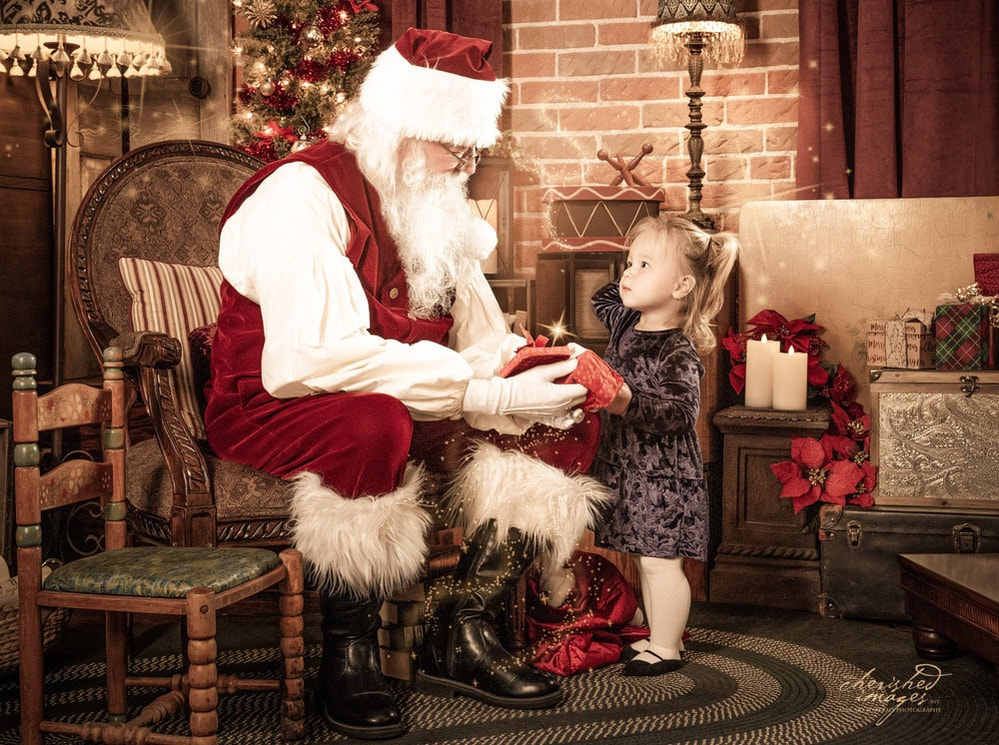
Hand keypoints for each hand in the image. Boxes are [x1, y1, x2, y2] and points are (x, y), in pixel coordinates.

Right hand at [462, 357, 587, 420]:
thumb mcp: (541, 371)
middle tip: (576, 376)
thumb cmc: (520, 385)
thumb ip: (561, 367)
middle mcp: (561, 408)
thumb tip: (575, 361)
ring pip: (576, 407)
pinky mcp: (550, 418)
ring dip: (577, 398)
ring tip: (571, 387)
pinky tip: (565, 402)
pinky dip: (570, 411)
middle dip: (582, 387)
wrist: (505, 400)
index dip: (585, 379)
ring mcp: (556, 415)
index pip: (584, 389)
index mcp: (561, 396)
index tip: (581, 371)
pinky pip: (567, 418)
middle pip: (582, 398)